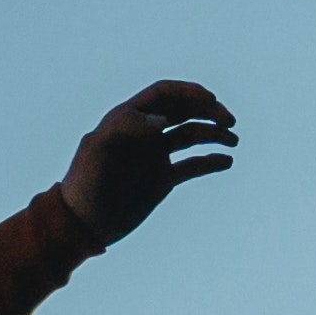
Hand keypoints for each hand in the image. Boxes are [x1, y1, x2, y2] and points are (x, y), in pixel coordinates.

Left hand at [60, 82, 239, 245]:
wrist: (82, 223)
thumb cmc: (85, 182)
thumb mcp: (99, 148)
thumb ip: (127, 126)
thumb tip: (163, 120)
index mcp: (128, 118)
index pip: (164, 93)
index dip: (188, 92)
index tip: (209, 100)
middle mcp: (145, 133)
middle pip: (184, 110)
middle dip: (208, 110)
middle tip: (228, 120)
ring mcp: (155, 156)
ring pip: (192, 136)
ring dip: (214, 134)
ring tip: (232, 140)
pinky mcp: (162, 180)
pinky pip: (192, 166)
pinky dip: (211, 161)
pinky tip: (226, 161)